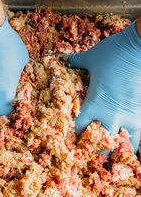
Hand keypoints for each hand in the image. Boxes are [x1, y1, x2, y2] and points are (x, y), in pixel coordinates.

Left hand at [66, 21, 140, 151]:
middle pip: (99, 144)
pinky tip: (127, 145)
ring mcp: (128, 117)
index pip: (79, 128)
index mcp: (94, 103)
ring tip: (110, 149)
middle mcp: (110, 115)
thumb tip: (62, 58)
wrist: (138, 48)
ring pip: (121, 145)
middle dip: (94, 148)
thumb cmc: (112, 53)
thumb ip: (75, 61)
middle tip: (90, 147)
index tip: (72, 136)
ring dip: (114, 148)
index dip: (74, 134)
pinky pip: (137, 138)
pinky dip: (131, 144)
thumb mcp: (90, 57)